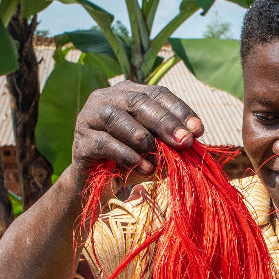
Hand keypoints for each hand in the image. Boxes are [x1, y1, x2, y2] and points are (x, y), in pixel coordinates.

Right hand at [68, 80, 202, 192]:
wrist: (97, 186)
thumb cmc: (130, 162)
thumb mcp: (155, 149)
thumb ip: (170, 141)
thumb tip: (191, 138)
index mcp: (127, 93)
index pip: (157, 93)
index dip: (179, 110)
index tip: (198, 130)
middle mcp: (105, 98)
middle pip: (138, 101)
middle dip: (164, 122)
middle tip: (184, 142)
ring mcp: (88, 118)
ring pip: (116, 117)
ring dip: (141, 137)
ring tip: (158, 157)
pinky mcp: (80, 142)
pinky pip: (104, 143)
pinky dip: (126, 155)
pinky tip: (143, 166)